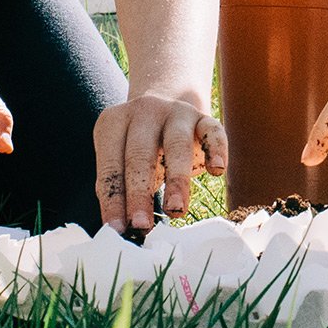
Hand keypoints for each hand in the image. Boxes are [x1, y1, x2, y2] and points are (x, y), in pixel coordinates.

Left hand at [94, 95, 224, 236]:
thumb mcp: (122, 157)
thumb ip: (119, 187)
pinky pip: (213, 132)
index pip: (110, 165)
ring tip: (175, 210)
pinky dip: (217, 150)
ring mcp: (176, 113)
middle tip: (140, 226)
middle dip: (139, 194)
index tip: (115, 229)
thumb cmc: (139, 144)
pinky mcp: (204, 118)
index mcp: (114, 123)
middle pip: (140, 155)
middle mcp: (144, 113)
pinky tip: (217, 171)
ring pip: (176, 145)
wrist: (166, 98)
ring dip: (176, 180)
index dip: (113, 199)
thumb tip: (119, 228)